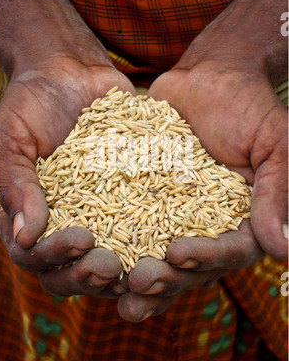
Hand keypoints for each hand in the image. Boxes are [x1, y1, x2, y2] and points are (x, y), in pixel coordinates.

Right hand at [0, 54, 134, 297]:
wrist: (71, 73)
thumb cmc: (30, 104)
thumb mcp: (6, 139)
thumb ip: (13, 185)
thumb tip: (26, 236)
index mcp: (27, 215)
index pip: (34, 255)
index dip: (55, 256)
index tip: (81, 239)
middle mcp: (63, 222)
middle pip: (71, 269)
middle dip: (89, 275)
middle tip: (110, 266)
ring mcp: (98, 214)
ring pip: (108, 257)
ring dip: (125, 269)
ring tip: (143, 265)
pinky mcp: (129, 198)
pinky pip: (142, 224)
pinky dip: (156, 236)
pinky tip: (173, 238)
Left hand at [118, 59, 286, 321]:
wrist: (208, 78)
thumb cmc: (248, 106)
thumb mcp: (274, 144)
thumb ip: (278, 193)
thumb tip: (281, 250)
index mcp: (245, 219)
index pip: (232, 251)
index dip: (207, 258)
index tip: (178, 253)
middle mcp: (210, 225)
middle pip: (191, 265)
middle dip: (165, 277)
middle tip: (138, 282)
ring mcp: (176, 215)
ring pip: (158, 254)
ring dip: (137, 272)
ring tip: (110, 283)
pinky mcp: (147, 199)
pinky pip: (132, 224)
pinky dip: (114, 240)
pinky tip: (91, 254)